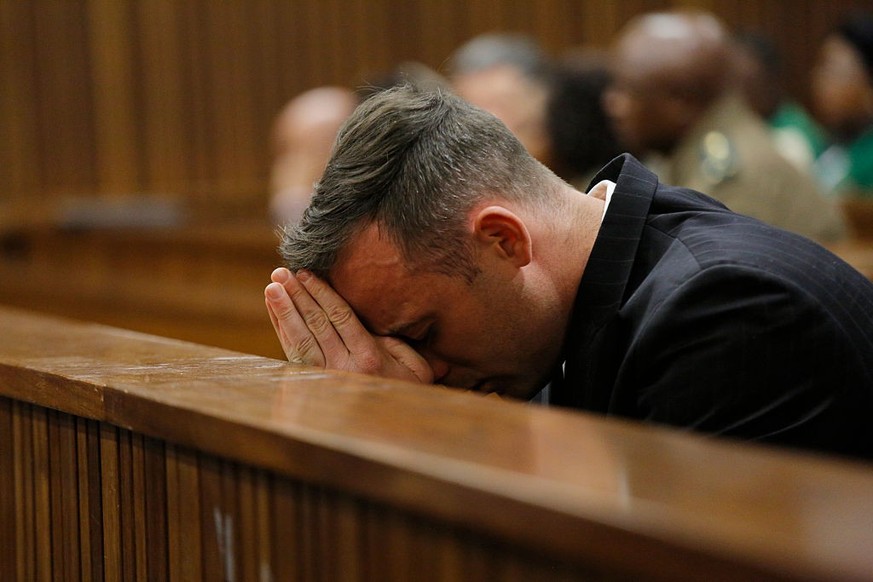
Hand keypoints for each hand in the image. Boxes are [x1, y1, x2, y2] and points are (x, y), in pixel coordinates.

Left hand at [264, 267, 433, 383]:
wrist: (393, 429)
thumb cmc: (407, 391)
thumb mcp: (415, 365)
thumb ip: (394, 341)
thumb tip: (368, 320)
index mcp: (368, 358)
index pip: (339, 316)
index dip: (321, 293)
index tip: (306, 274)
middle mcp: (343, 368)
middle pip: (315, 324)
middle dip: (297, 296)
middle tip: (281, 272)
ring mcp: (324, 380)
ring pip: (299, 339)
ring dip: (283, 312)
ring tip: (272, 288)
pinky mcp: (312, 388)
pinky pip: (293, 355)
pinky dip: (283, 331)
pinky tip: (276, 313)